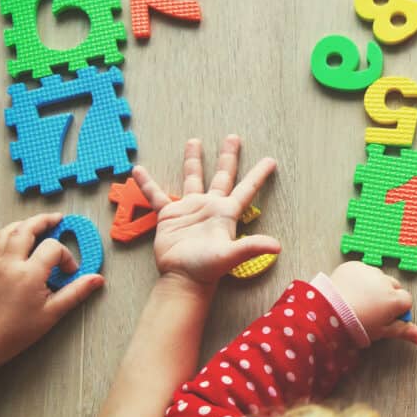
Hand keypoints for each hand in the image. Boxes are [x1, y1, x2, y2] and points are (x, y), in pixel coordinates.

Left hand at [0, 213, 103, 365]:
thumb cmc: (21, 329)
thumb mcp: (54, 312)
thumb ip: (76, 292)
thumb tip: (97, 279)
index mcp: (29, 273)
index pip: (52, 249)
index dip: (66, 257)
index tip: (69, 272)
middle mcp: (11, 264)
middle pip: (25, 230)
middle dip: (43, 221)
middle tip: (57, 219)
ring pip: (4, 234)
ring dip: (20, 224)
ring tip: (33, 223)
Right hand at [133, 135, 279, 290]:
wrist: (182, 278)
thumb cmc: (207, 268)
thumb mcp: (231, 255)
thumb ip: (252, 247)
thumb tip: (277, 247)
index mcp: (226, 212)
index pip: (247, 189)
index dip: (259, 175)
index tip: (271, 160)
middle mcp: (210, 206)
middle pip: (222, 175)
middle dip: (228, 157)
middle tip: (233, 137)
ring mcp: (189, 209)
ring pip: (192, 178)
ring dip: (193, 160)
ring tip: (194, 141)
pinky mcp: (169, 216)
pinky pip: (156, 195)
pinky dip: (147, 183)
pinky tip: (139, 170)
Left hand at [328, 261, 416, 344]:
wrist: (328, 313)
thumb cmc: (356, 325)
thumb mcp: (382, 331)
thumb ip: (404, 331)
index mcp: (395, 298)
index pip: (407, 300)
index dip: (397, 310)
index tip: (387, 317)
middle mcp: (385, 281)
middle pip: (394, 287)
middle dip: (388, 295)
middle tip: (373, 309)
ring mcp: (370, 271)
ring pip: (379, 277)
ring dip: (373, 286)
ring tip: (359, 300)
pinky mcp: (354, 265)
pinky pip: (362, 270)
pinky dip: (359, 278)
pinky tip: (351, 290)